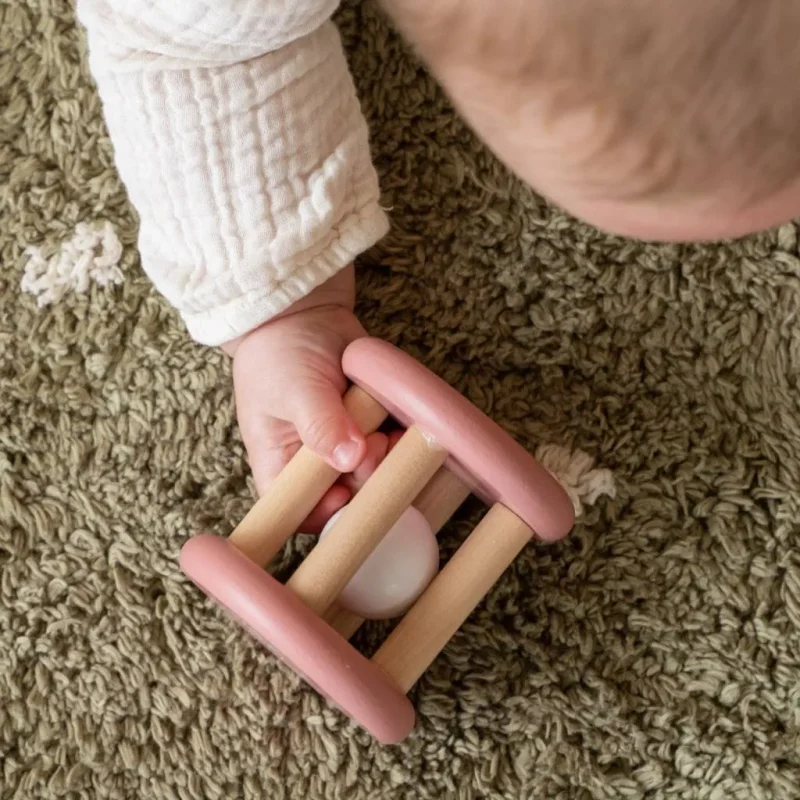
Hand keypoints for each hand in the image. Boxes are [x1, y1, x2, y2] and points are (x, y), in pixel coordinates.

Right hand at [222, 266, 392, 531]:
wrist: (303, 314)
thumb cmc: (280, 352)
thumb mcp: (295, 387)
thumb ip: (320, 425)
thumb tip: (350, 458)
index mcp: (279, 465)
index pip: (299, 513)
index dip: (327, 514)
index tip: (349, 490)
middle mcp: (311, 465)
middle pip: (345, 498)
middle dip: (366, 478)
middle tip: (373, 444)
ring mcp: (342, 448)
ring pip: (372, 476)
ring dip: (387, 461)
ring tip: (389, 434)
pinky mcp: (367, 430)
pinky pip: (388, 449)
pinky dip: (399, 443)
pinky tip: (403, 428)